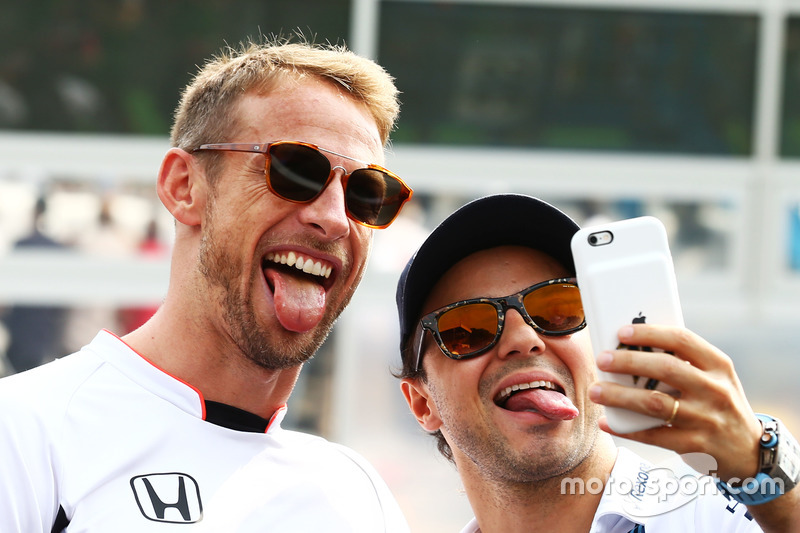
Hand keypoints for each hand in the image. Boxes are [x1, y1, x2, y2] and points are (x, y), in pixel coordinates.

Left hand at [588, 323, 761, 481]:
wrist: (749, 451)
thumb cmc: (718, 404)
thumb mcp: (714, 378)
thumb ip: (683, 363)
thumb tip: (630, 347)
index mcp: (718, 366)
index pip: (682, 340)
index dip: (649, 334)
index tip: (621, 332)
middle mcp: (715, 390)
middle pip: (665, 369)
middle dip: (628, 362)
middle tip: (602, 359)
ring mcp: (706, 419)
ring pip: (655, 404)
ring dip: (620, 396)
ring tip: (595, 391)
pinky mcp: (696, 445)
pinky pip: (653, 435)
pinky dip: (626, 429)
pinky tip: (606, 422)